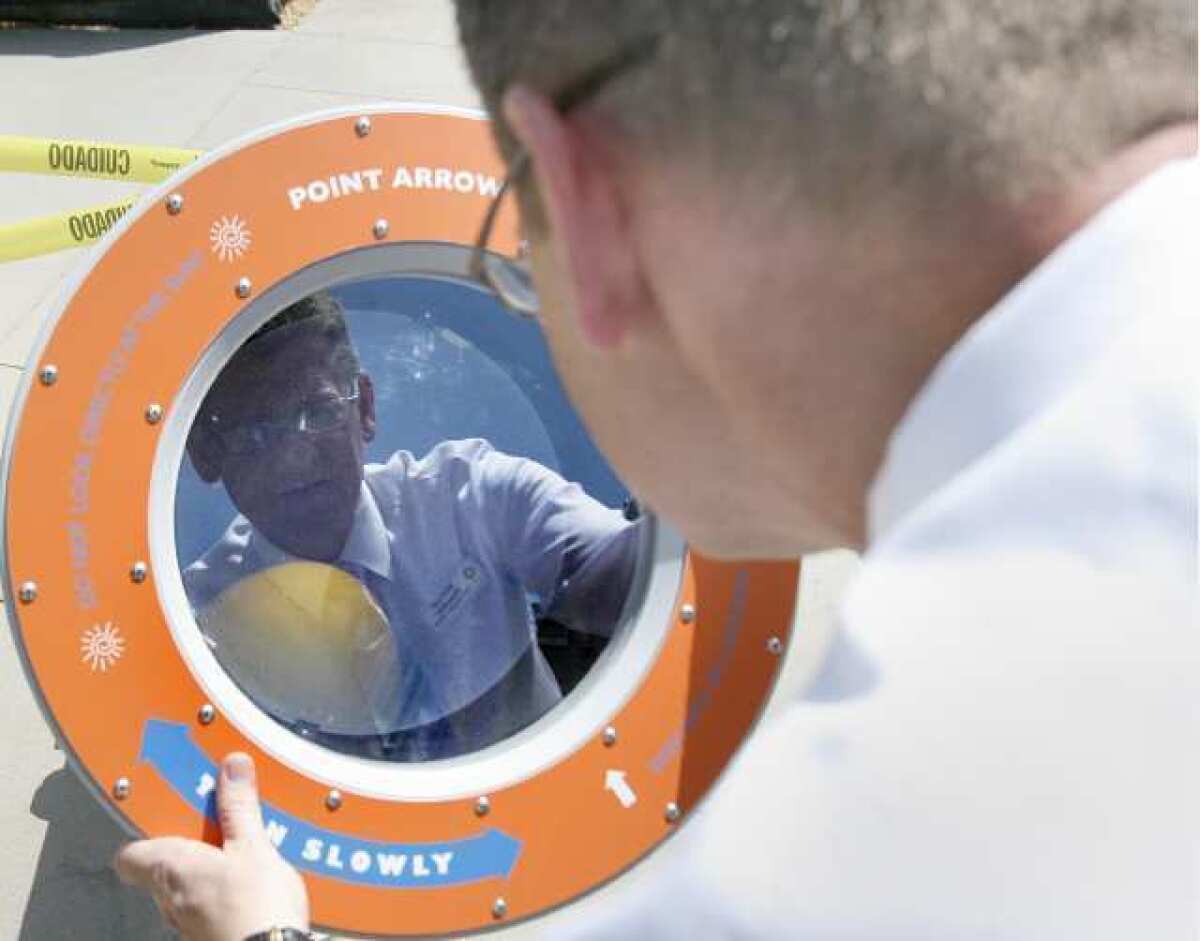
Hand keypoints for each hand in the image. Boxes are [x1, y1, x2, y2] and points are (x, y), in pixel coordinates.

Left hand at [114, 753, 309, 940]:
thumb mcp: (254, 846)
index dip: (146, 829)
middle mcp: (170, 900)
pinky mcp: (209, 937)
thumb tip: (230, 767)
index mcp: (171, 869)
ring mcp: (188, 924)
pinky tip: (253, 884)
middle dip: (190, 842)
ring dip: (209, 868)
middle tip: (221, 820)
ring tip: (245, 849)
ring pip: (186, 887)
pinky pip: (207, 906)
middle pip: (163, 865)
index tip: (169, 807)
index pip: (130, 853)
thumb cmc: (256, 910)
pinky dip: (223, 892)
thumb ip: (239, 806)